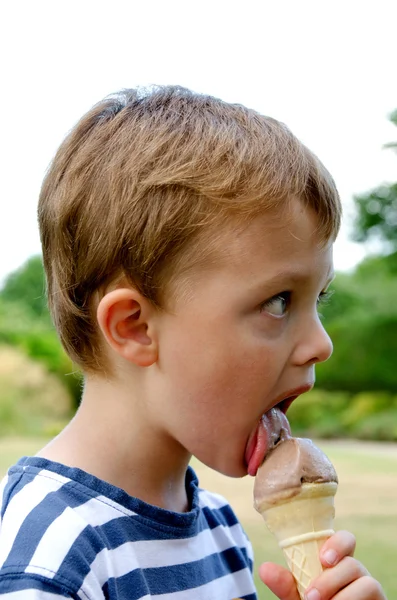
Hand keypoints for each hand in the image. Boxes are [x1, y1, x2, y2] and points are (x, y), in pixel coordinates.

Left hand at [259, 530, 385, 599]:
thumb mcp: (298, 598)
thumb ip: (286, 586)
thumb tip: (264, 568)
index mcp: (336, 564)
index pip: (345, 540)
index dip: (338, 543)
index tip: (323, 558)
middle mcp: (356, 573)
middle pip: (353, 562)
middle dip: (331, 578)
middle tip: (311, 596)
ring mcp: (368, 589)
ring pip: (366, 580)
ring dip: (341, 594)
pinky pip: (374, 595)